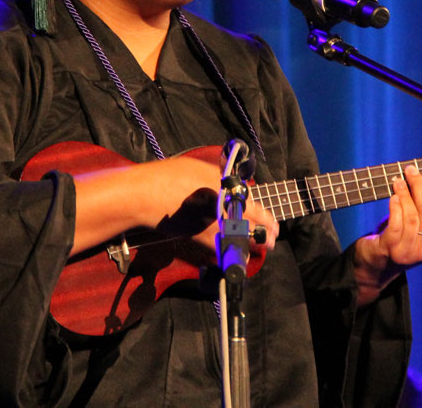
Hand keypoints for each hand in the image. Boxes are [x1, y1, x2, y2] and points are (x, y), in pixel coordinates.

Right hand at [148, 157, 278, 254]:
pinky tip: (231, 252)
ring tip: (259, 248)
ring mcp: (211, 226)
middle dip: (265, 236)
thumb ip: (220, 180)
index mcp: (225, 190)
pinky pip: (219, 249)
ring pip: (238, 242)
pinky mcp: (197, 238)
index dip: (267, 220)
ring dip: (249, 246)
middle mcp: (222, 210)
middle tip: (272, 240)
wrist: (147, 195)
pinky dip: (227, 252)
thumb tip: (232, 188)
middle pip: (251, 228)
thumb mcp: (201, 169)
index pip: (254, 208)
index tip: (274, 225)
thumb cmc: (170, 176)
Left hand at [352, 164, 421, 305]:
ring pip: (412, 217)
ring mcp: (408, 252)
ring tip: (397, 183)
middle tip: (410, 172)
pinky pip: (396, 225)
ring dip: (404, 195)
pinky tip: (392, 198)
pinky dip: (395, 208)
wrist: (373, 266)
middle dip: (419, 188)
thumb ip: (419, 212)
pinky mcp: (390, 250)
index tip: (418, 178)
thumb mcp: (413, 231)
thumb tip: (417, 181)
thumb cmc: (394, 241)